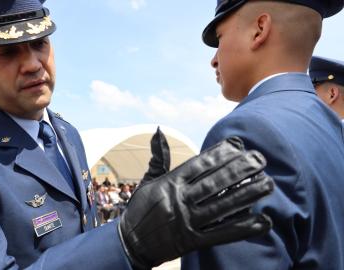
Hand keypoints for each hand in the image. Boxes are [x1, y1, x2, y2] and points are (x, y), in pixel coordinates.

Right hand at [118, 137, 273, 268]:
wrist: (130, 243)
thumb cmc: (140, 208)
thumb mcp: (148, 180)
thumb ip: (158, 157)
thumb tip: (159, 131)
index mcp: (169, 184)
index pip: (198, 165)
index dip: (219, 154)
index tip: (238, 145)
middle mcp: (179, 201)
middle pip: (214, 183)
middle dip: (239, 170)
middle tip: (260, 159)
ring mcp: (186, 222)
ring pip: (222, 207)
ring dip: (247, 195)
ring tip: (267, 184)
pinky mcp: (192, 242)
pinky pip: (221, 234)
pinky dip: (243, 228)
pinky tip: (262, 220)